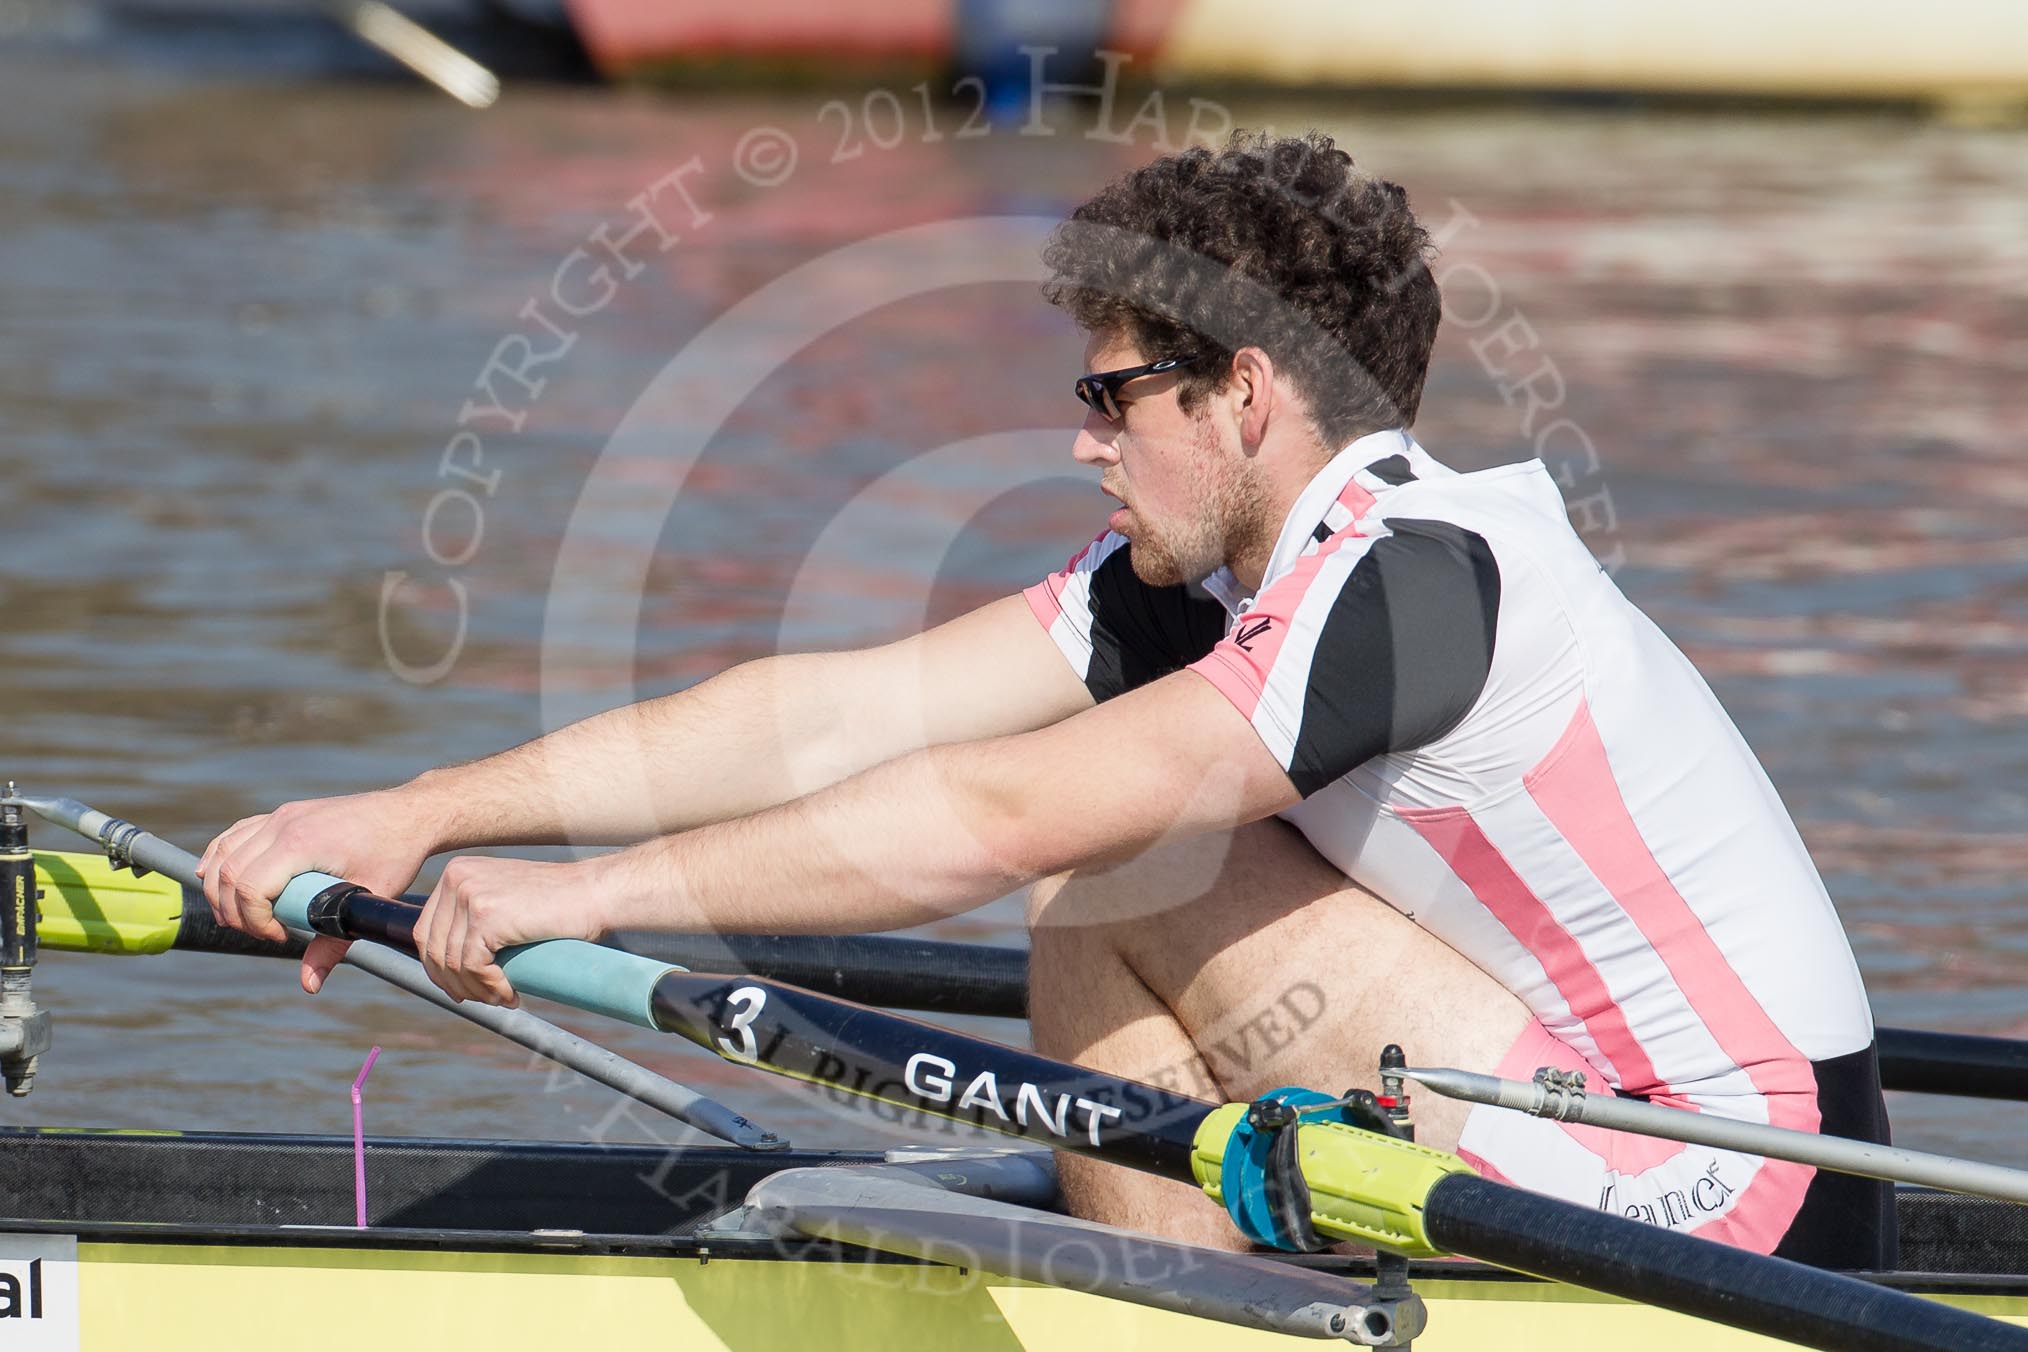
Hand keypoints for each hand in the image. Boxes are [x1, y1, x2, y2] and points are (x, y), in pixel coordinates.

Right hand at [197, 789, 441, 994]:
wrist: (411, 813)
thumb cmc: (396, 853)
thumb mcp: (368, 899)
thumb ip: (334, 943)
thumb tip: (309, 985)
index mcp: (302, 842)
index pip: (249, 887)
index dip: (255, 921)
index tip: (281, 937)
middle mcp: (284, 823)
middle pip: (228, 872)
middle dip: (234, 912)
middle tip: (263, 933)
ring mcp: (281, 815)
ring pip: (224, 852)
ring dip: (219, 888)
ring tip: (239, 917)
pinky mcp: (283, 813)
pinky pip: (236, 834)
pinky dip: (219, 858)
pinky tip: (215, 878)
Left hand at [413, 854, 610, 1006]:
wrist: (596, 892)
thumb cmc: (559, 903)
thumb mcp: (505, 901)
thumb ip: (476, 917)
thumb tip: (447, 963)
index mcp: (457, 872)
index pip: (428, 930)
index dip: (439, 968)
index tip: (461, 990)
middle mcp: (457, 877)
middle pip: (434, 948)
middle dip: (455, 984)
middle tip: (485, 1000)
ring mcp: (470, 894)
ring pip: (453, 962)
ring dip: (476, 990)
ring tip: (503, 998)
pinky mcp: (486, 916)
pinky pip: (473, 966)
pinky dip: (490, 987)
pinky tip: (511, 993)